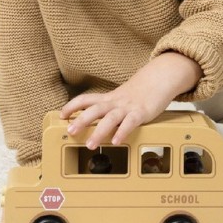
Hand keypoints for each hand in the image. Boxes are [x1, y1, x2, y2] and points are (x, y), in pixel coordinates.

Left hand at [59, 52, 201, 147]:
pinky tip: (116, 141)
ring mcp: (128, 107)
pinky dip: (122, 132)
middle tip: (69, 131)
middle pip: (94, 109)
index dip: (72, 106)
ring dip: (98, 131)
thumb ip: (110, 108)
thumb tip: (98, 122)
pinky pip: (130, 122)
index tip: (61, 115)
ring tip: (90, 144)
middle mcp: (115, 102)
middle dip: (80, 120)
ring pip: (110, 118)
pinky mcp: (141, 112)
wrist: (160, 77)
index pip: (86, 99)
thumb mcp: (121, 98)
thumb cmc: (141, 92)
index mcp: (109, 98)